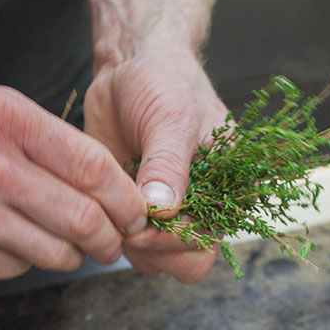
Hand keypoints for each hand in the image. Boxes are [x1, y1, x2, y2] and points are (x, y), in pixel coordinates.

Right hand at [0, 86, 148, 283]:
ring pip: (57, 254)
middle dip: (111, 238)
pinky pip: (19, 269)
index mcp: (8, 122)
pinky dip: (26, 259)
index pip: (94, 168)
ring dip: (73, 254)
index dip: (127, 198)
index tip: (137, 211)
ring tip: (65, 241)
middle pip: (84, 220)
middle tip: (113, 241)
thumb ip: (55, 142)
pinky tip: (9, 239)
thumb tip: (117, 186)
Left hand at [84, 48, 227, 282]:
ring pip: (153, 261)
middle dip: (152, 248)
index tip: (145, 219)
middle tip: (126, 218)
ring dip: (129, 242)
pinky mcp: (135, 211)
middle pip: (184, 264)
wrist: (129, 66)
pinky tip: (101, 199)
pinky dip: (110, 230)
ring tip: (112, 201)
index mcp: (228, 192)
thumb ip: (168, 165)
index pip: (207, 245)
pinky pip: (125, 244)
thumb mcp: (171, 116)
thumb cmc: (163, 82)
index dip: (174, 242)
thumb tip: (165, 210)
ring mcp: (168, 215)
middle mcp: (203, 210)